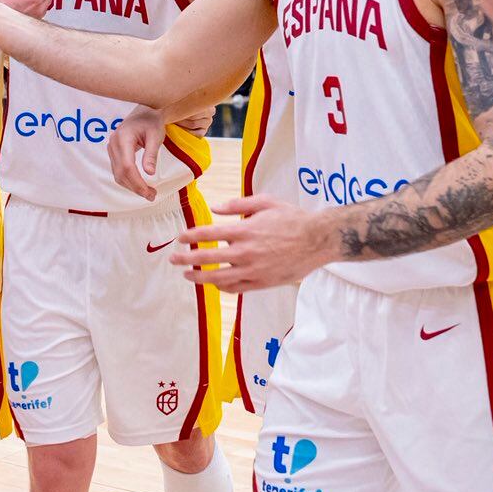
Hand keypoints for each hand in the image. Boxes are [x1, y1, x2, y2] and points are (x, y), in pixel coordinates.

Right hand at [107, 108, 167, 200]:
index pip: (127, 166)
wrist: (144, 112)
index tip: (150, 192)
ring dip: (132, 186)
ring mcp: (111, 148)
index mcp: (123, 138)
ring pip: (118, 174)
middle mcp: (113, 144)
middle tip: (151, 196)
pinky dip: (128, 180)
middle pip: (121, 173)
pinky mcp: (113, 153)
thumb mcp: (156, 136)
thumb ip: (151, 154)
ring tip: (148, 193)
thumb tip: (150, 173)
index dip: (137, 182)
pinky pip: (118, 171)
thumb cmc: (152, 122)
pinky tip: (140, 185)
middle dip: (136, 187)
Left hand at [172, 195, 329, 292]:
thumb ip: (238, 203)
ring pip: (219, 278)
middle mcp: (246, 252)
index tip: (180, 238)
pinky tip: (215, 284)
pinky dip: (222, 287)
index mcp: (245, 230)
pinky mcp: (262, 283)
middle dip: (187, 259)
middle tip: (174, 260)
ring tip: (188, 276)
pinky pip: (236, 288)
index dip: (191, 236)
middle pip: (208, 258)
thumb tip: (216, 207)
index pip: (209, 233)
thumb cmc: (292, 219)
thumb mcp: (266, 202)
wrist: (318, 240)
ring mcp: (254, 270)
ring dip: (200, 278)